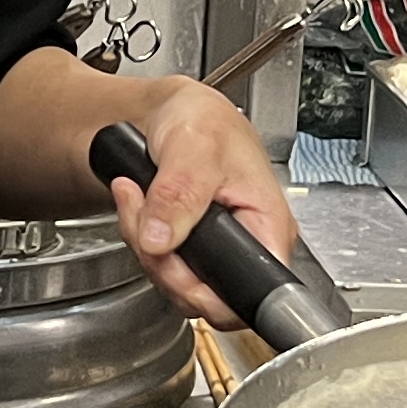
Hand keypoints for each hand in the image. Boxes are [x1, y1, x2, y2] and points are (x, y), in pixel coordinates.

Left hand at [103, 81, 297, 327]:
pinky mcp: (193, 248)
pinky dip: (141, 240)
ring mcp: (220, 250)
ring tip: (138, 197)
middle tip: (143, 216)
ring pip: (178, 283)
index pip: (248, 294)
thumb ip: (179, 193)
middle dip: (162, 264)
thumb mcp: (194, 146)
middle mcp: (250, 244)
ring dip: (145, 247)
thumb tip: (162, 240)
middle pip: (205, 296)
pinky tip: (138, 205)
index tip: (170, 261)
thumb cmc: (204, 121)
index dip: (206, 294)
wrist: (176, 111)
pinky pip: (163, 266)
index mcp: (269, 226)